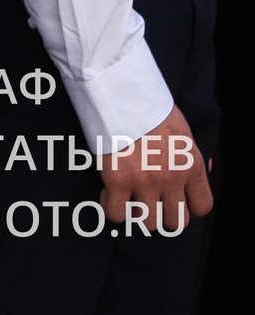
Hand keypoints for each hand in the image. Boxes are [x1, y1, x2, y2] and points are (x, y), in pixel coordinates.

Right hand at [100, 105, 210, 235]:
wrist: (119, 92)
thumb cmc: (149, 107)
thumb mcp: (184, 131)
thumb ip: (194, 155)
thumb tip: (205, 169)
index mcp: (191, 166)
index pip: (201, 207)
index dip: (187, 208)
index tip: (172, 199)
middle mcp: (172, 178)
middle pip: (175, 222)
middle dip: (162, 213)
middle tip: (148, 200)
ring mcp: (144, 181)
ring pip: (148, 222)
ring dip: (137, 213)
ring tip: (128, 198)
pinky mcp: (117, 179)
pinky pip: (116, 213)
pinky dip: (112, 207)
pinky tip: (109, 193)